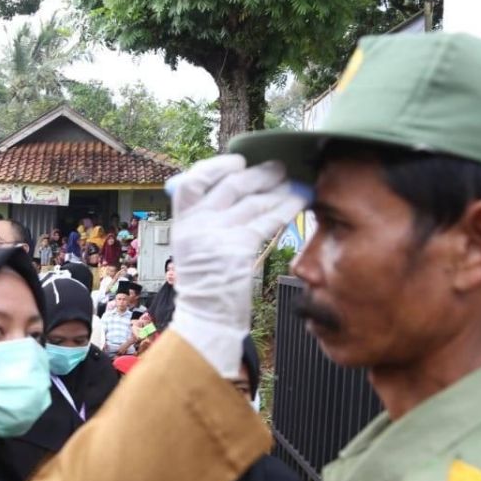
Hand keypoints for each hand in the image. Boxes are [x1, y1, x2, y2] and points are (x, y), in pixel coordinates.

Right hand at [166, 154, 305, 374]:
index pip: (191, 181)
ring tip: (295, 183)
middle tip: (280, 168)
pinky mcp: (237, 249)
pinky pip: (266, 220)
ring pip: (252, 201)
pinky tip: (299, 202)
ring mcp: (215, 236)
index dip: (216, 166)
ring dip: (278, 189)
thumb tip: (238, 188)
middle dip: (259, 174)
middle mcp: (195, 225)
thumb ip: (208, 220)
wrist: (207, 319)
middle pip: (229, 185)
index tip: (238, 161)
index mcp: (181, 223)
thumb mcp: (195, 248)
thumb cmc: (207, 285)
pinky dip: (285, 207)